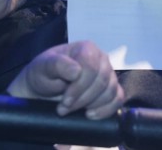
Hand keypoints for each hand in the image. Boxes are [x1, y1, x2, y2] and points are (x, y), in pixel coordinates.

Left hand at [7, 41, 123, 118]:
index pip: (91, 67)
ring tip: (73, 110)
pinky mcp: (112, 88)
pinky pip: (118, 99)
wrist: (44, 88)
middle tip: (64, 108)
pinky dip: (106, 109)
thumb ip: (57, 65)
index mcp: (86, 48)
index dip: (79, 86)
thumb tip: (76, 71)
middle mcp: (101, 58)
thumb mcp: (43, 67)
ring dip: (91, 105)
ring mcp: (109, 73)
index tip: (64, 100)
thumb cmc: (44, 74)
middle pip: (102, 81)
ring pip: (110, 91)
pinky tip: (90, 114)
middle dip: (82, 99)